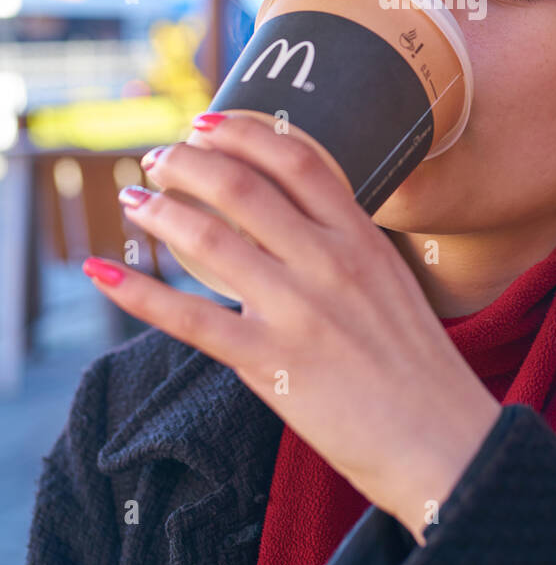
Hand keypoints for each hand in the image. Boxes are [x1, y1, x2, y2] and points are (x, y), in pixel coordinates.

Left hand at [83, 114, 501, 544]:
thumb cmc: (419, 368)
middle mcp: (329, 262)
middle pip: (242, 186)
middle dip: (188, 163)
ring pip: (209, 239)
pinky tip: (102, 274)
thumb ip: (347, 246)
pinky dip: (137, 293)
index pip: (296, 159)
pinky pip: (190, 319)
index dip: (243, 131)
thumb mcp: (392, 283)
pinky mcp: (272, 364)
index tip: (205, 123)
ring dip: (159, 212)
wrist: (444, 442)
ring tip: (135, 201)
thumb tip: (294, 221)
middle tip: (158, 160)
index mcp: (363, 238)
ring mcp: (299, 311)